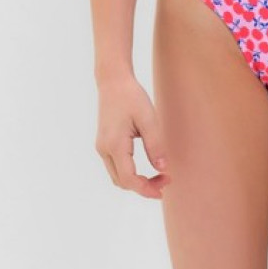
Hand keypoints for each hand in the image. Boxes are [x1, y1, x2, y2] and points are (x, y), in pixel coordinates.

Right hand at [95, 71, 169, 199]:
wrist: (113, 81)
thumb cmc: (131, 96)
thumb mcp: (148, 118)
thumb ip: (155, 145)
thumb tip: (163, 169)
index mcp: (114, 144)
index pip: (129, 179)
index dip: (147, 188)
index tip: (164, 187)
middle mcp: (104, 149)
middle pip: (122, 182)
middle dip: (143, 186)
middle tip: (165, 180)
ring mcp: (101, 147)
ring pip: (117, 176)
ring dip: (136, 181)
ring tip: (158, 175)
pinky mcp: (104, 143)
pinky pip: (116, 167)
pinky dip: (130, 173)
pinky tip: (145, 167)